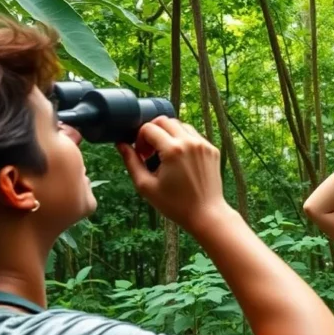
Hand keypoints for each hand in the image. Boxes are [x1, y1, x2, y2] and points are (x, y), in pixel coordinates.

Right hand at [118, 117, 230, 232]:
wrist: (206, 214)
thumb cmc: (175, 204)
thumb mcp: (146, 186)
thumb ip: (131, 162)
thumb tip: (121, 144)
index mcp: (173, 150)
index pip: (149, 128)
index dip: (139, 139)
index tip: (141, 154)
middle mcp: (190, 142)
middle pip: (165, 121)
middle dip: (153, 131)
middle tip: (150, 151)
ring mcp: (204, 145)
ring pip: (181, 125)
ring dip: (168, 134)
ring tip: (164, 155)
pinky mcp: (212, 150)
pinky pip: (194, 135)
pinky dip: (183, 140)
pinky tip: (179, 159)